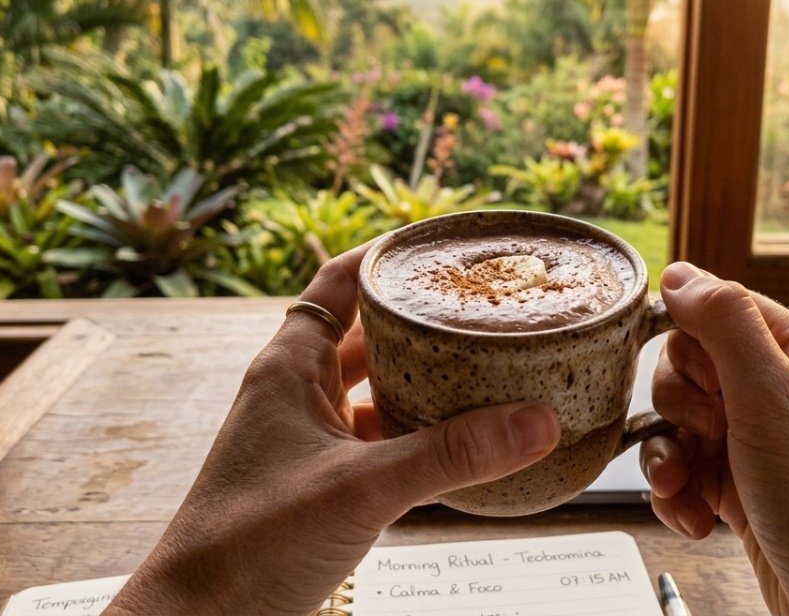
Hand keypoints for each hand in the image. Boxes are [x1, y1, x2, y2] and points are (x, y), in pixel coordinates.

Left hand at [105, 242, 560, 614]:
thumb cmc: (251, 543)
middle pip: (363, 330)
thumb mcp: (361, 489)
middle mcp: (295, 391)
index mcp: (289, 366)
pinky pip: (375, 438)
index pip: (340, 281)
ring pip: (371, 387)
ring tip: (481, 362)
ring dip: (419, 376)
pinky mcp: (318, 480)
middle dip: (420, 317)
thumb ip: (450, 455)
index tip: (447, 244)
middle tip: (481, 305)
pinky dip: (413, 432)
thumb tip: (537, 420)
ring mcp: (305, 437)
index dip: (389, 255)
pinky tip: (456, 440)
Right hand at [640, 262, 788, 614]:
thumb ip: (724, 326)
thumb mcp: (774, 400)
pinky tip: (695, 517)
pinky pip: (684, 471)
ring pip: (678, 424)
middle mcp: (781, 394)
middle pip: (688, 368)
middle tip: (709, 436)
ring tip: (687, 489)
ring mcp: (760, 442)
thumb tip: (680, 274)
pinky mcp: (741, 488)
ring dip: (669, 459)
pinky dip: (677, 495)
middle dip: (678, 410)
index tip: (701, 387)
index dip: (692, 347)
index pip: (719, 311)